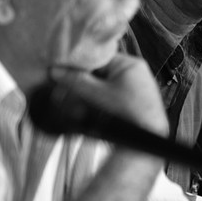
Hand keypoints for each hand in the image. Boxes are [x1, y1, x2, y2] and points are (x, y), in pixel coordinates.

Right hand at [50, 53, 168, 136]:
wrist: (145, 142)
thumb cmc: (126, 115)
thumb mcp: (96, 95)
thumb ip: (75, 80)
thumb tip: (56, 70)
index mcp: (130, 63)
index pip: (99, 58)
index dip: (81, 66)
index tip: (65, 73)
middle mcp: (137, 72)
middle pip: (103, 71)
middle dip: (87, 81)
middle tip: (73, 91)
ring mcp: (139, 87)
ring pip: (108, 84)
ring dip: (94, 93)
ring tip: (86, 104)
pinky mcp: (137, 101)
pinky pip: (116, 95)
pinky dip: (105, 100)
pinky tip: (98, 110)